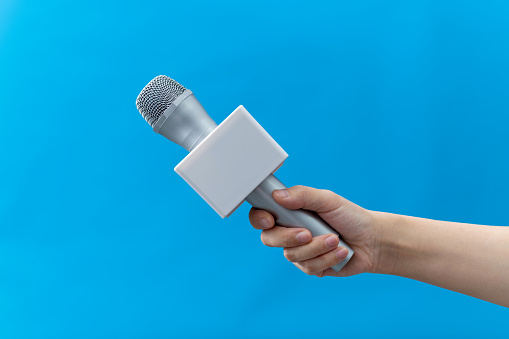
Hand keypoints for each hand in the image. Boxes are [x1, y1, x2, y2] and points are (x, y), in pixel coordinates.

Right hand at [249, 185, 381, 276]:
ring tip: (335, 240)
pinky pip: (308, 267)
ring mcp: (299, 251)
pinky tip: (341, 252)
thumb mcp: (328, 200)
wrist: (372, 240)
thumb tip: (277, 196)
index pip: (262, 215)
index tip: (270, 220)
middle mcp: (290, 232)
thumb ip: (302, 195)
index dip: (260, 218)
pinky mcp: (311, 267)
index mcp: (290, 212)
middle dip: (289, 237)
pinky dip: (327, 259)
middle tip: (308, 233)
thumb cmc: (350, 216)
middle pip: (269, 239)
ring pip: (291, 255)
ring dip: (316, 248)